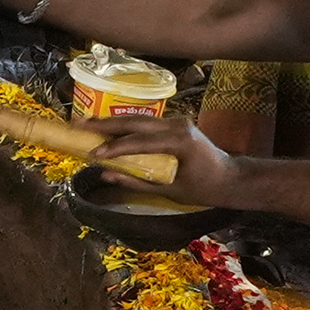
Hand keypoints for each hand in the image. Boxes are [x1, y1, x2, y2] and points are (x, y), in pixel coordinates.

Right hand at [89, 109, 239, 206]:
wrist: (231, 178)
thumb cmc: (204, 188)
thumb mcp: (169, 191)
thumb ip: (136, 181)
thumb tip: (106, 174)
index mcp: (179, 141)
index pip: (139, 141)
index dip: (114, 147)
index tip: (92, 153)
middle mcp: (177, 125)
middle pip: (135, 122)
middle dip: (105, 125)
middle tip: (79, 125)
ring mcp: (177, 121)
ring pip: (139, 119)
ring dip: (113, 122)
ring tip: (87, 124)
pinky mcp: (175, 124)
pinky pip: (146, 123)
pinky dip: (126, 126)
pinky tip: (110, 128)